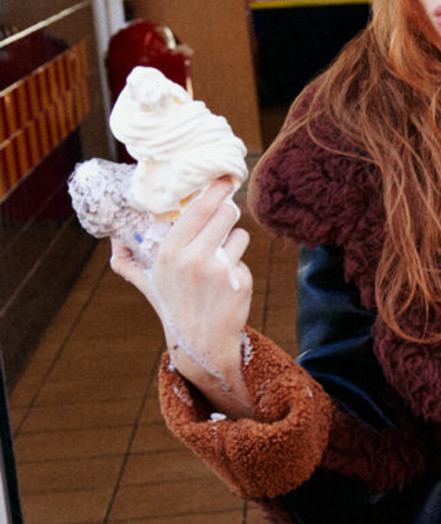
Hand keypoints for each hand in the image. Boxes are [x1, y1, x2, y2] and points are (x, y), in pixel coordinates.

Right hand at [110, 178, 254, 417]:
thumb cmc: (174, 309)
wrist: (201, 345)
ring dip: (233, 245)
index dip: (215, 190)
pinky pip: (245, 260)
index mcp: (169, 252)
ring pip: (240, 236)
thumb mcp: (148, 285)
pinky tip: (227, 288)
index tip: (225, 177)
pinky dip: (239, 270)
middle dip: (227, 214)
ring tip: (219, 267)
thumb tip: (113, 245)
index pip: (198, 208)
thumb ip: (128, 263)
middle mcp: (194, 258)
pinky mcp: (240, 281)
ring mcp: (220, 270)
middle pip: (226, 214)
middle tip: (224, 220)